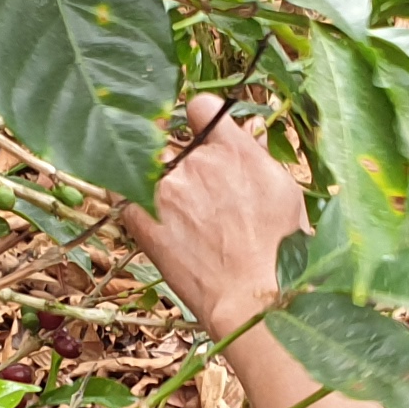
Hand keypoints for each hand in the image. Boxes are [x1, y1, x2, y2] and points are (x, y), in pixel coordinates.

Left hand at [114, 97, 306, 338]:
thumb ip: (259, 158)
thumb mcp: (285, 195)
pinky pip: (123, 195)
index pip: (202, 108)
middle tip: (195, 194)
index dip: (199, 121)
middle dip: (182, 162)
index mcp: (235, 151)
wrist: (253, 299)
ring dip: (159, 186)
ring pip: (149, 169)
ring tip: (179, 218)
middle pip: (175, 144)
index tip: (198, 134)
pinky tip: (150, 221)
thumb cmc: (279, 254)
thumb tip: (249, 131)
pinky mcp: (143, 217)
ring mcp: (168, 188)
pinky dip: (131, 202)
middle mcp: (198, 160)